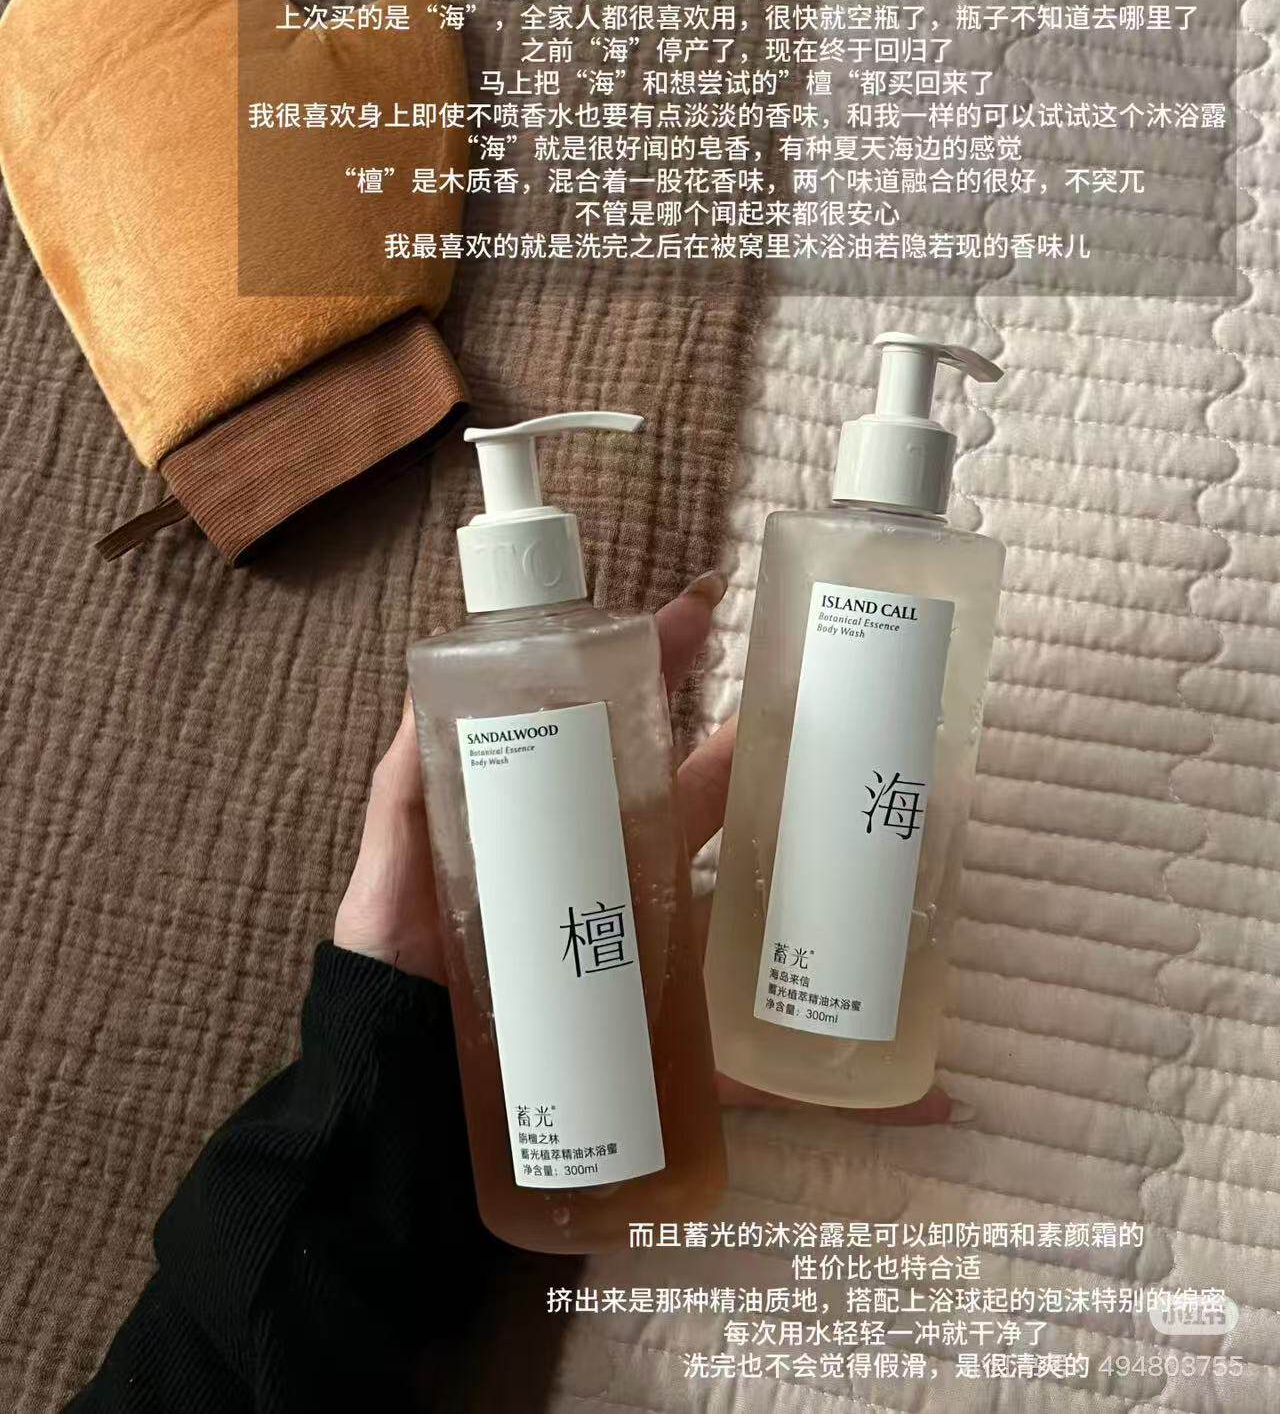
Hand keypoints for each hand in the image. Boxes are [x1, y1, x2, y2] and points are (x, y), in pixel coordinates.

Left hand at [336, 573, 956, 1123]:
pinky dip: (844, 1088)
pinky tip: (925, 1095)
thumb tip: (427, 675)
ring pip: (761, 919)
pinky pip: (769, 1068)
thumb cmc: (399, 963)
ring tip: (904, 854)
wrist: (401, 1089)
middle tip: (828, 698)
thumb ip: (411, 775)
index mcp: (577, 823)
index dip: (668, 663)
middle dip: (770, 750)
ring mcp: (664, 959)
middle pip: (716, 802)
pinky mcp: (679, 1050)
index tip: (707, 602)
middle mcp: (634, 880)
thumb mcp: (399, 857)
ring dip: (839, 899)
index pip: (636, 728)